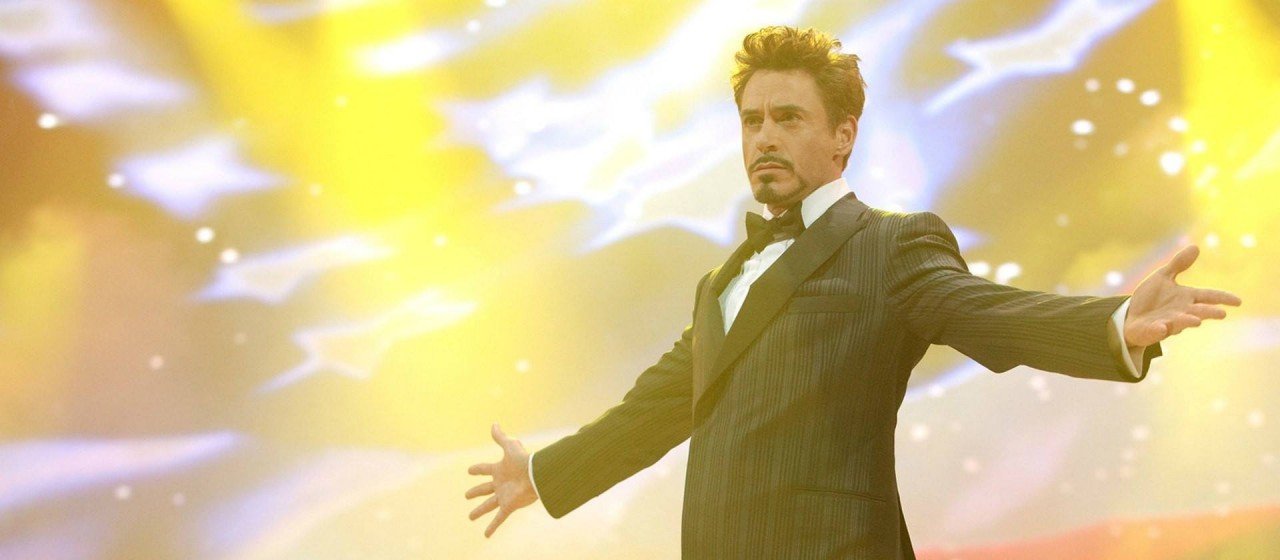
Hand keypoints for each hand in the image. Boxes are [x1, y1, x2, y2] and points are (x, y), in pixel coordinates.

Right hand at [466, 423, 537, 537]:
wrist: (536, 475)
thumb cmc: (524, 460)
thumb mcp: (510, 446)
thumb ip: (501, 437)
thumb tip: (494, 423)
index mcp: (499, 470)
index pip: (485, 469)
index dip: (477, 469)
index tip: (470, 470)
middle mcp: (500, 484)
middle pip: (484, 489)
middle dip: (475, 492)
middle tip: (466, 496)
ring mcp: (503, 496)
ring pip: (488, 505)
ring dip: (479, 511)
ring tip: (470, 517)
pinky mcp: (508, 506)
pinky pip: (498, 519)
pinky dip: (492, 527)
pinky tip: (486, 535)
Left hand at [1125, 245, 1241, 346]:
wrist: (1130, 316)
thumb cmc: (1151, 298)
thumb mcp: (1163, 277)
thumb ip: (1178, 264)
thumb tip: (1196, 247)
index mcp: (1186, 298)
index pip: (1208, 296)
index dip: (1222, 298)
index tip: (1238, 301)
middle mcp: (1181, 312)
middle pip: (1198, 312)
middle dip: (1208, 313)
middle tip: (1222, 314)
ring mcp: (1167, 323)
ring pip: (1180, 323)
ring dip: (1187, 321)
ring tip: (1196, 321)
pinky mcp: (1152, 331)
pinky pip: (1156, 331)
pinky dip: (1159, 330)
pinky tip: (1161, 327)